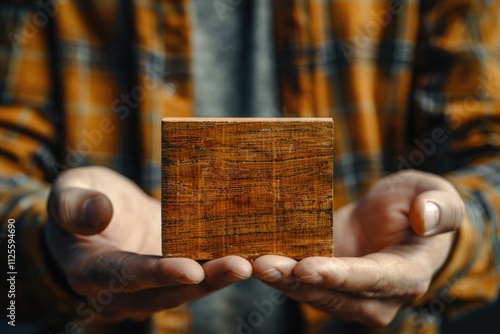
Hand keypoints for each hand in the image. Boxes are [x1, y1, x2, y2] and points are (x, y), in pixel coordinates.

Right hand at [45, 166, 250, 320]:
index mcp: (90, 271)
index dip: (158, 273)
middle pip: (166, 291)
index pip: (125, 275)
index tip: (191, 270)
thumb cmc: (80, 199)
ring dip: (219, 278)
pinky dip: (219, 269)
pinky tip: (248, 255)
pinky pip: (196, 277)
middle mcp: (121, 290)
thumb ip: (75, 204)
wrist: (99, 214)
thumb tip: (99, 214)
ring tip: (252, 264)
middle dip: (205, 281)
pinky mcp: (170, 276)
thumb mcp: (70, 191)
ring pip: (187, 289)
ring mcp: (148, 287)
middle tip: (241, 267)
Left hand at [253, 170, 464, 326]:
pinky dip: (278, 274)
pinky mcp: (326, 282)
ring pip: (313, 294)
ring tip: (253, 263)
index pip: (374, 281)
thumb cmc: (417, 203)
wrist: (393, 215)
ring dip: (282, 281)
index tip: (308, 267)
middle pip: (335, 295)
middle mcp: (377, 295)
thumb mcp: (435, 194)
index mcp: (408, 275)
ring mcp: (349, 293)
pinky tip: (253, 259)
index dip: (341, 276)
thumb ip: (441, 207)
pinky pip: (301, 282)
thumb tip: (427, 217)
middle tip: (264, 265)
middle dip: (298, 283)